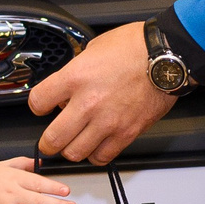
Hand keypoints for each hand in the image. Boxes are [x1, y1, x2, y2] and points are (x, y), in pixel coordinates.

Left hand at [28, 21, 176, 163]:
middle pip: (52, 139)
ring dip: (71, 149)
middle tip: (50, 140)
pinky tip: (96, 144)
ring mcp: (107, 122)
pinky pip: (102, 157)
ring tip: (75, 142)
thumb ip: (76, 71)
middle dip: (47, 142)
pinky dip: (96, 154)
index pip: (37, 102)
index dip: (37, 106)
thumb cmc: (135, 46)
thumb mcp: (94, 49)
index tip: (42, 107)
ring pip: (75, 153)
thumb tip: (67, 87)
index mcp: (76, 77)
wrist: (167, 56)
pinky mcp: (126, 133)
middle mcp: (88, 103)